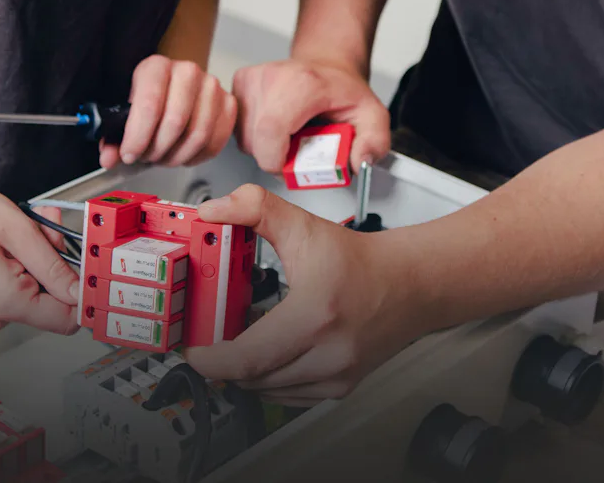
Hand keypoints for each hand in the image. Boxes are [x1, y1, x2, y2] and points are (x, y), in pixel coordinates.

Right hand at [0, 178, 82, 334]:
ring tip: (23, 229)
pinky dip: (25, 263)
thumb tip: (81, 293)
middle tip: (44, 226)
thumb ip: (53, 266)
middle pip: (54, 301)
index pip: (67, 319)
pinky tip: (11, 240)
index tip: (82, 261)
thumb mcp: (18, 231)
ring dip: (41, 259)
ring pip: (38, 291)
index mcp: (7, 303)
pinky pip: (20, 288)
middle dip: (57, 263)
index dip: (81, 291)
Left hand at [99, 55, 237, 168]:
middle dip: (158, 149)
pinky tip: (182, 155)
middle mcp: (188, 72)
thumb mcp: (124, 112)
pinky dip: (196, 156)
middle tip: (147, 157)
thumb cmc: (150, 98)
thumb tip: (109, 158)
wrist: (175, 86)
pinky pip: (215, 142)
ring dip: (177, 156)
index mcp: (157, 67)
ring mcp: (212, 87)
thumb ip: (113, 137)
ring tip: (163, 157)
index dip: (138, 137)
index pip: (150, 104)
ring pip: (198, 135)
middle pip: (176, 122)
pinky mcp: (228, 105)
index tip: (130, 154)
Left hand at [184, 185, 427, 406]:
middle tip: (209, 339)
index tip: (192, 349)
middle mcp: (328, 355)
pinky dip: (270, 379)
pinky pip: (288, 395)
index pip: (247, 359)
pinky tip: (268, 353)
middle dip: (223, 362)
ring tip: (241, 342)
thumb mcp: (303, 225)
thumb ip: (254, 209)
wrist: (411, 285)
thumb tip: (213, 210)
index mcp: (314, 317)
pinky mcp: (340, 388)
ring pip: (267, 391)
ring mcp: (336, 377)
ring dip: (246, 371)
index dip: (210, 360)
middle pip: (251, 378)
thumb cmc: (361, 261)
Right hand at [231, 59, 390, 173]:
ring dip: (265, 148)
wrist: (327, 65)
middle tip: (298, 149)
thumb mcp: (372, 116)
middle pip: (255, 142)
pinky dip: (255, 136)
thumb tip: (360, 162)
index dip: (276, 160)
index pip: (270, 132)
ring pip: (244, 139)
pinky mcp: (240, 83)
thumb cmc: (343, 92)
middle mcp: (272, 76)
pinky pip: (238, 128)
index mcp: (302, 83)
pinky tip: (276, 127)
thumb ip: (374, 142)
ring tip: (289, 135)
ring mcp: (252, 78)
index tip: (292, 165)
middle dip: (275, 158)